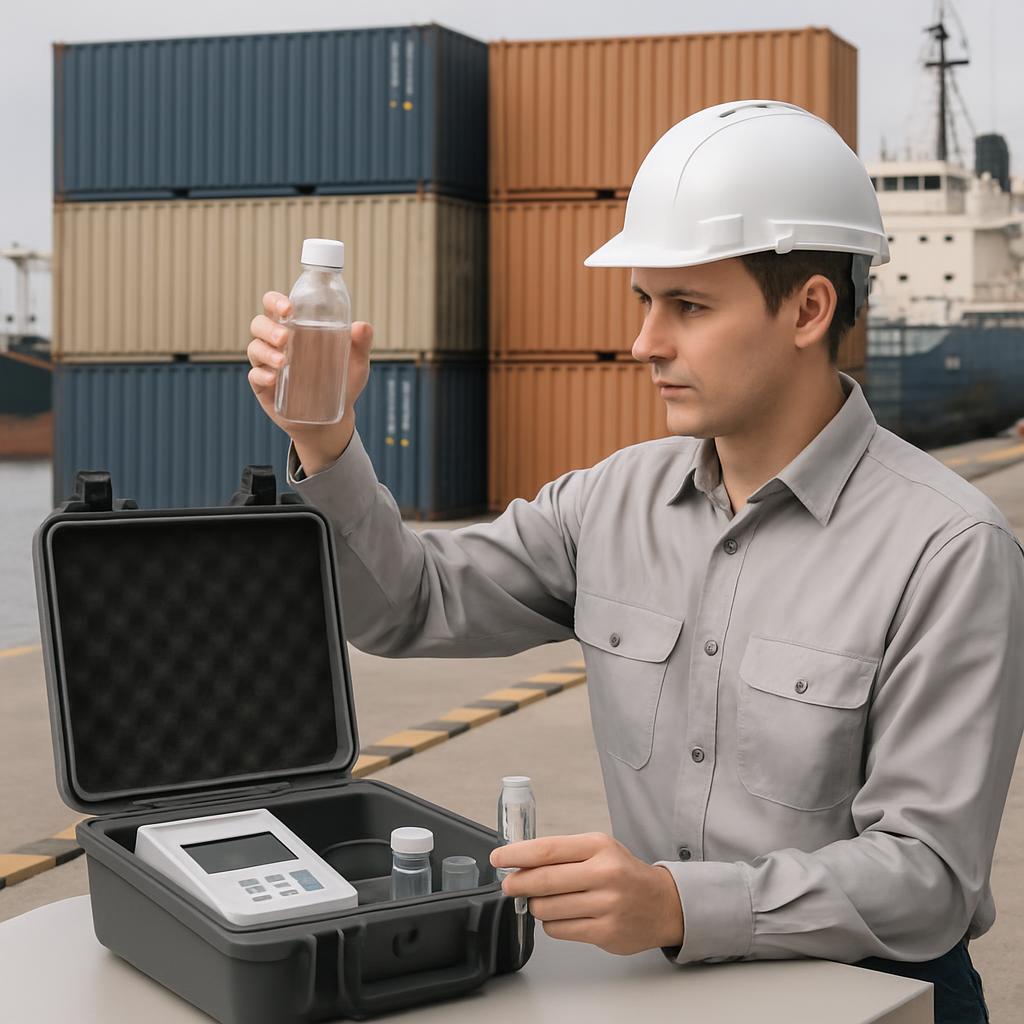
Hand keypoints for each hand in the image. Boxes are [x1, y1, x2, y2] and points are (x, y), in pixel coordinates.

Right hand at [247, 291, 374, 475]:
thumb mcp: (356, 364)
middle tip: (286, 338)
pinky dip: (261, 374)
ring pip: (254, 348)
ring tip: (284, 362)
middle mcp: (277, 343)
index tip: (288, 308)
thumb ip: (360, 344)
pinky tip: (274, 378)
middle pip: (259, 324)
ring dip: (266, 351)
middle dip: (269, 328)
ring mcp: (268, 364)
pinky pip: (254, 375)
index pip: (275, 306)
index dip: (275, 301)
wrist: (332, 421)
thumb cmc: (342, 384)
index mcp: (296, 329)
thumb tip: (362, 326)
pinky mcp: (263, 386)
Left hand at [489, 832, 683, 955]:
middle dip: (518, 883)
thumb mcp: (599, 850)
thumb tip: (521, 862)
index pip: (548, 849)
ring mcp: (606, 905)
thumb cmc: (624, 873)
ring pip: (547, 908)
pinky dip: (551, 923)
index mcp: (599, 847)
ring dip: (535, 905)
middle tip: (508, 885)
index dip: (517, 854)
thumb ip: (564, 854)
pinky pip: (559, 929)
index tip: (498, 858)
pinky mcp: (606, 932)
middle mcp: (604, 874)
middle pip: (544, 880)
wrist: (663, 904)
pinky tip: (560, 915)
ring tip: (542, 900)